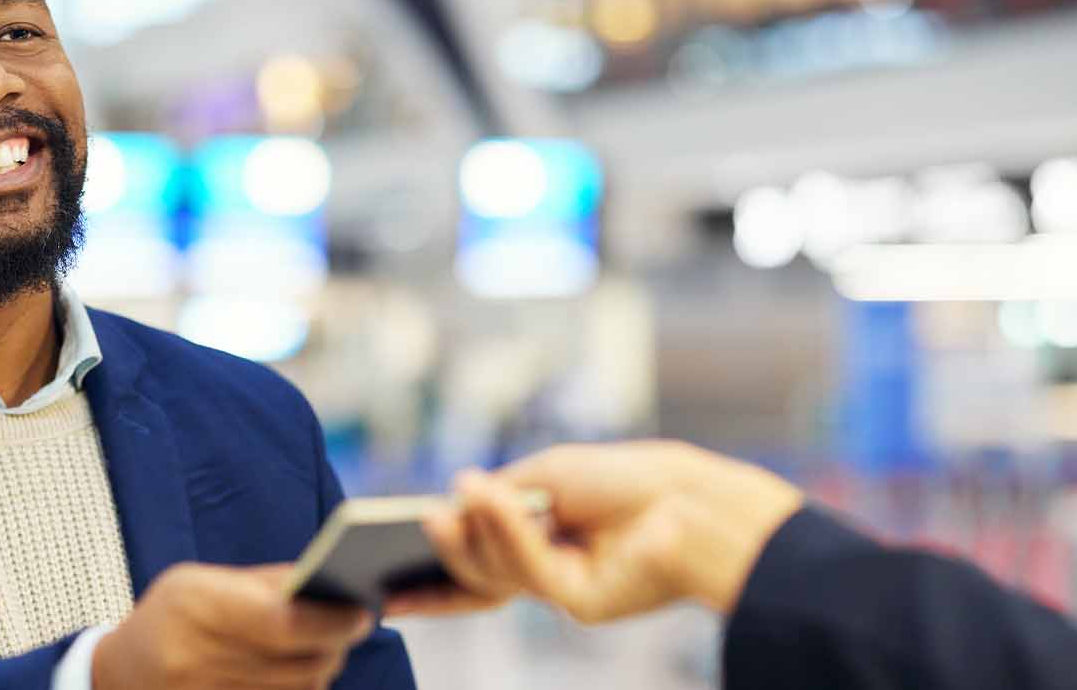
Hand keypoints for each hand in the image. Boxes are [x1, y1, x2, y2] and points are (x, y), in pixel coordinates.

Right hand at [93, 563, 373, 689]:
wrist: (120, 674)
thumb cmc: (169, 616)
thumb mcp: (201, 582)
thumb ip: (264, 584)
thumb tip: (331, 586)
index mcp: (196, 607)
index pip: (283, 622)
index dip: (331, 619)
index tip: (361, 610)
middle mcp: (200, 658)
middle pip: (301, 663)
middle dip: (336, 642)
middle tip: (353, 623)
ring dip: (321, 667)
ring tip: (322, 644)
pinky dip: (299, 688)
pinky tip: (295, 669)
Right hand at [392, 441, 802, 623]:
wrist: (694, 499)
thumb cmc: (629, 479)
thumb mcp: (548, 474)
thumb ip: (500, 492)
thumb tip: (456, 501)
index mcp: (538, 541)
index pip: (474, 562)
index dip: (429, 572)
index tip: (383, 579)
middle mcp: (546, 571)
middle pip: (476, 573)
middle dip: (445, 551)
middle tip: (419, 523)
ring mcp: (561, 590)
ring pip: (495, 573)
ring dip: (473, 532)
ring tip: (444, 507)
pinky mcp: (580, 603)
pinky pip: (528, 569)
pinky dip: (504, 530)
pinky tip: (482, 496)